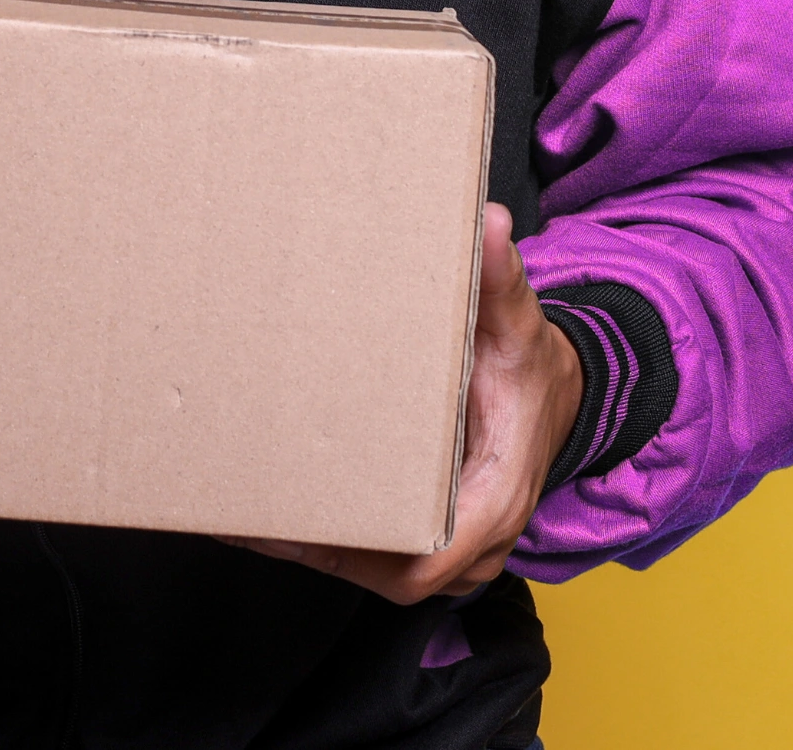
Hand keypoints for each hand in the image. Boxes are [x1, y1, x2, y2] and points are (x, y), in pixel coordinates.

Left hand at [227, 205, 583, 602]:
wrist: (555, 397)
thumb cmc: (532, 368)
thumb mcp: (520, 324)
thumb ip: (502, 280)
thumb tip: (491, 225)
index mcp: (496, 497)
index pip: (432, 558)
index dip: (364, 553)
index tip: (300, 531)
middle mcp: (474, 538)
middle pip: (387, 568)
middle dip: (315, 546)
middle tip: (245, 508)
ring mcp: (452, 546)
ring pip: (374, 564)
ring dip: (308, 543)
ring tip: (237, 509)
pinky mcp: (428, 534)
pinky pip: (374, 549)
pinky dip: (323, 534)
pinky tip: (266, 509)